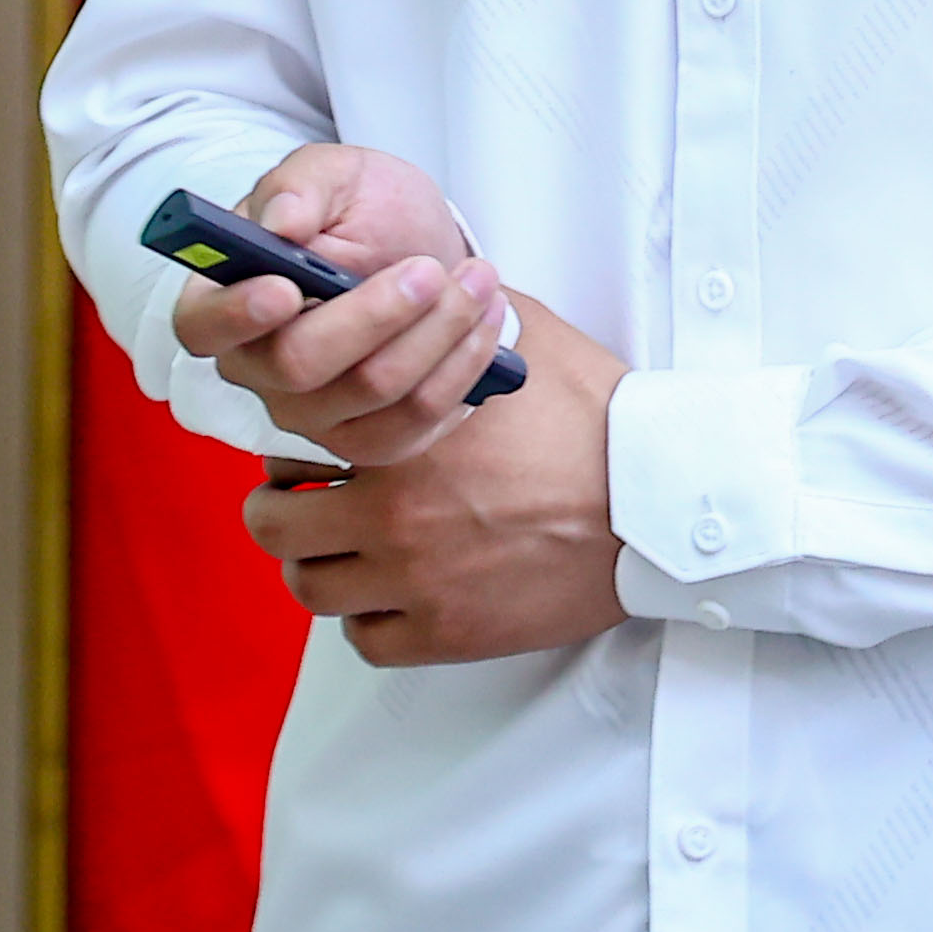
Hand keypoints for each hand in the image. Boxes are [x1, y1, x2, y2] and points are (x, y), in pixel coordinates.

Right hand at [180, 144, 519, 468]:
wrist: (420, 248)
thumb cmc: (362, 209)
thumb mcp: (334, 173)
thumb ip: (302, 186)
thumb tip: (281, 221)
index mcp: (222, 300)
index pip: (202, 327)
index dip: (238, 313)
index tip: (287, 285)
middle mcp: (256, 369)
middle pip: (299, 366)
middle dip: (377, 315)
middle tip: (430, 271)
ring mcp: (311, 415)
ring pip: (371, 393)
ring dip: (438, 335)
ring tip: (479, 281)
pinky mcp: (368, 440)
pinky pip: (414, 426)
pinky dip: (460, 372)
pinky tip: (483, 326)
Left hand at [244, 305, 634, 665]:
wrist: (655, 500)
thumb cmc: (596, 420)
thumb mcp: (522, 337)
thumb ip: (455, 319)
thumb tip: (425, 290)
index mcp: (399, 441)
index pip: (290, 445)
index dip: (287, 446)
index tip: (303, 450)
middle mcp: (394, 516)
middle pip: (277, 524)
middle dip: (282, 507)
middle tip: (306, 501)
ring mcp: (417, 582)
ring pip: (311, 590)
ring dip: (319, 567)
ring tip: (343, 552)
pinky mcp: (450, 633)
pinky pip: (367, 641)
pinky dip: (368, 620)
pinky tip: (390, 595)